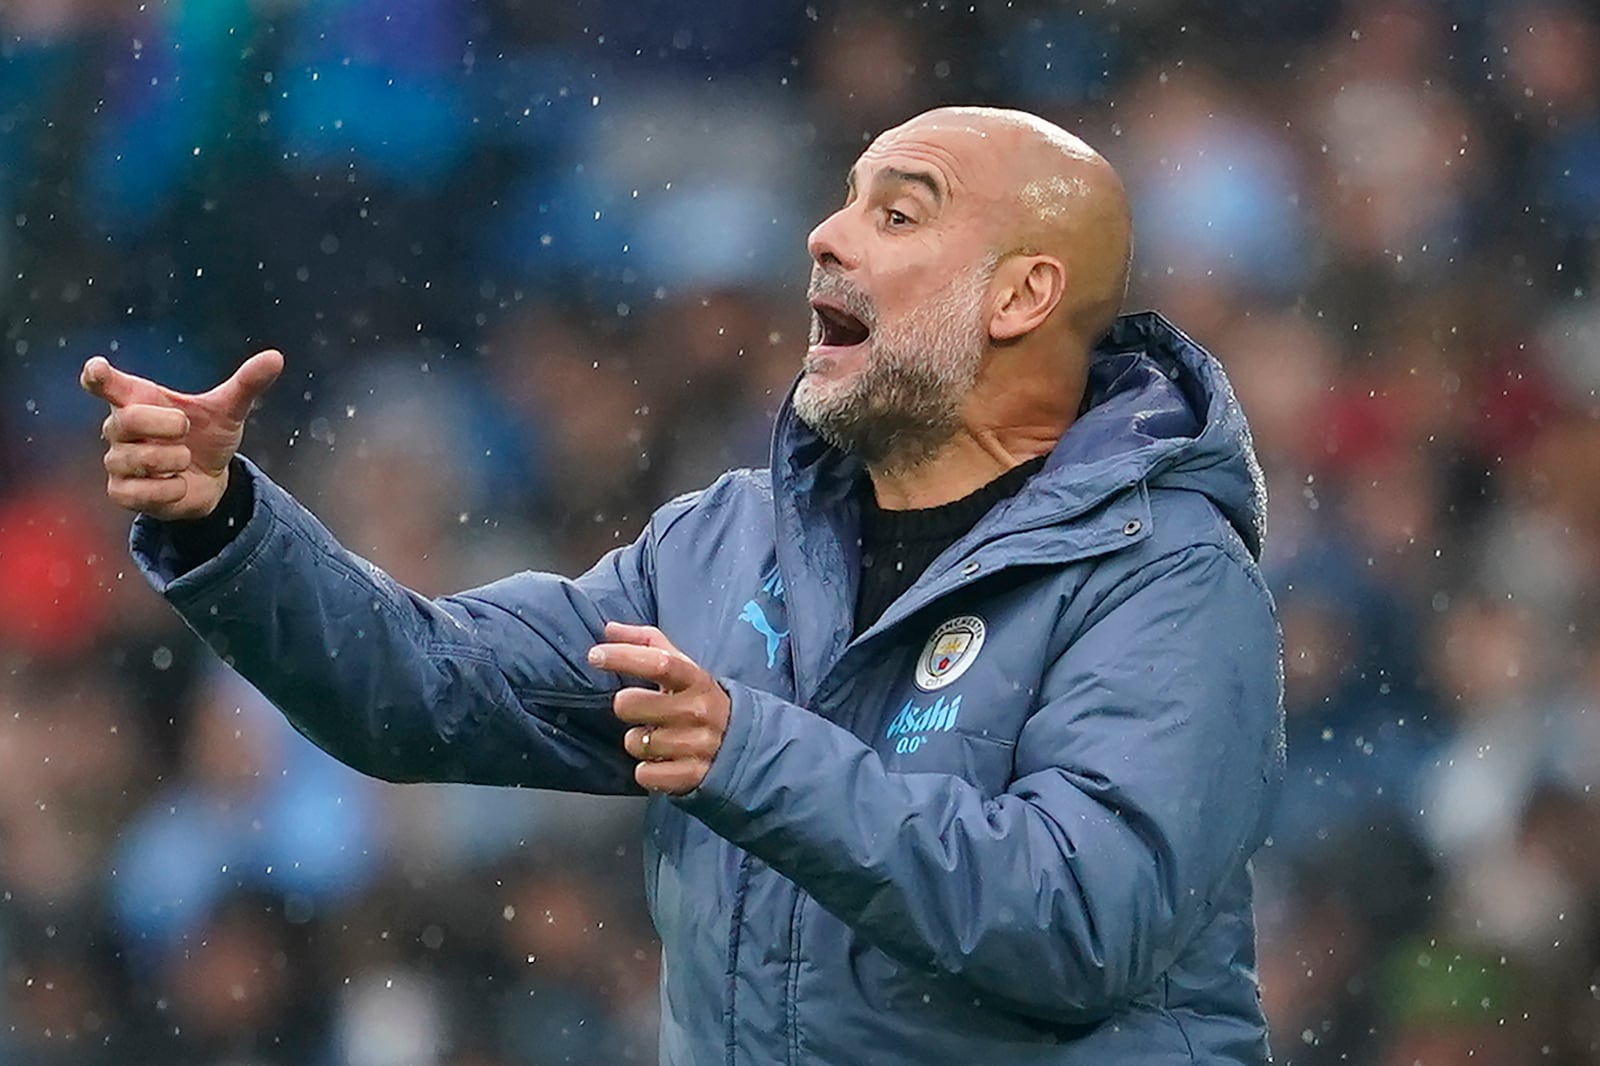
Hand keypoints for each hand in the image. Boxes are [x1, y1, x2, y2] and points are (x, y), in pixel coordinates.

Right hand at [80, 350, 283, 519]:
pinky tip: (179, 483)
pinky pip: (139, 491)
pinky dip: (169, 489)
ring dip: (172, 460)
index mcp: (138, 399)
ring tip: (185, 459)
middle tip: (185, 429)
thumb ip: (246, 384)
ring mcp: (117, 460)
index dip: (98, 376)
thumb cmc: (207, 437)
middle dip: (164, 425)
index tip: (98, 369)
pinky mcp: (122, 491)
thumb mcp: (228, 411)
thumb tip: (276, 357)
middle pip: (126, 420)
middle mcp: (119, 427)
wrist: (211, 481)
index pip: (103, 382)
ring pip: (135, 458)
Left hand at [588, 621, 730, 794]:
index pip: (658, 662)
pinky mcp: (692, 776)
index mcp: (696, 680)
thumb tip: (609, 629)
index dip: (623, 656)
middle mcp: (697, 711)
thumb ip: (648, 643)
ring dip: (638, 741)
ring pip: (634, 743)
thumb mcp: (684, 668)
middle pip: (630, 704)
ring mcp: (696, 745)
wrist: (742, 743)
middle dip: (626, 706)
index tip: (596, 655)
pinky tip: (662, 761)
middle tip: (641, 709)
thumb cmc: (700, 700)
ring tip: (658, 737)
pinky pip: (644, 774)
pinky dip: (646, 770)